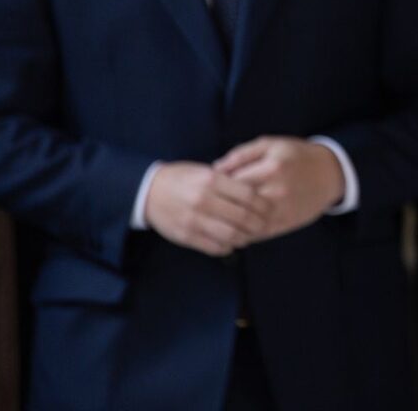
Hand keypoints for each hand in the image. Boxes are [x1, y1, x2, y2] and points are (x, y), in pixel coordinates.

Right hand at [144, 161, 272, 256]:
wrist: (148, 192)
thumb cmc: (182, 178)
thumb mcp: (205, 171)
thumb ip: (228, 181)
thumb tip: (256, 192)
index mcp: (211, 181)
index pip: (247, 195)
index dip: (263, 204)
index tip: (269, 208)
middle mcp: (203, 200)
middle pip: (242, 216)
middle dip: (258, 223)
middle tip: (264, 225)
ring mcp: (194, 220)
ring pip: (230, 235)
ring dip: (245, 238)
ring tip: (249, 235)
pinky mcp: (185, 236)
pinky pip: (214, 246)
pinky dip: (227, 247)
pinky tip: (231, 243)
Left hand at [214, 136, 344, 241]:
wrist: (330, 173)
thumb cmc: (296, 155)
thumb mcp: (271, 144)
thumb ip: (242, 154)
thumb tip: (215, 169)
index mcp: (272, 168)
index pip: (232, 182)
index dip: (214, 187)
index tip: (206, 188)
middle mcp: (277, 191)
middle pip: (236, 206)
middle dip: (218, 208)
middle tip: (206, 207)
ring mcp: (281, 210)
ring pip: (245, 225)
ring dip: (227, 225)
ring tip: (214, 221)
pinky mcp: (285, 223)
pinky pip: (257, 234)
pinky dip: (241, 234)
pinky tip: (231, 229)